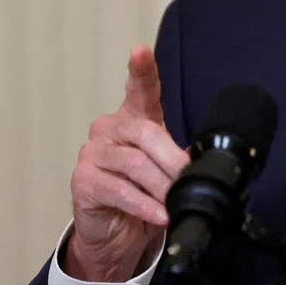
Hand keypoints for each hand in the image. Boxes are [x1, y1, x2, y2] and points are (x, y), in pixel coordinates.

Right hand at [63, 45, 190, 281]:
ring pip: (134, 164)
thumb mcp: (167, 171)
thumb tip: (202, 159)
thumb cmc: (144, 194)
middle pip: (145, 134)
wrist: (118, 233)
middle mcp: (110, 130)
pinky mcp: (83, 181)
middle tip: (190, 179)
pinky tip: (160, 214)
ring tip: (176, 202)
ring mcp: (93, 154)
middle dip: (173, 160)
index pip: (139, 90)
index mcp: (134, 119)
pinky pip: (119, 191)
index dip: (140, 70)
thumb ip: (180, 157)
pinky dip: (144, 205)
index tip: (139, 51)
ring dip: (161, 187)